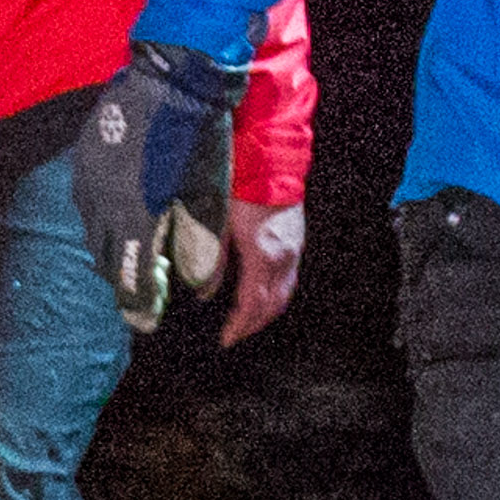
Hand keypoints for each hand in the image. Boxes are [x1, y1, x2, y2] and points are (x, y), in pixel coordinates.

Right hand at [59, 44, 246, 321]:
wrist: (176, 73)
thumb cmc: (200, 137)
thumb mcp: (209, 198)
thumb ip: (199, 246)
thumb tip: (197, 283)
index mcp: (135, 216)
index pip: (129, 279)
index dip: (138, 306)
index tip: (146, 322)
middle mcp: (102, 202)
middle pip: (107, 260)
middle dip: (126, 280)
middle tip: (147, 291)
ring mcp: (88, 178)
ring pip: (95, 231)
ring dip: (115, 249)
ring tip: (139, 253)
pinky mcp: (84, 157)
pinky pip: (88, 201)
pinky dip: (105, 218)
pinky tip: (124, 213)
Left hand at [217, 197, 308, 348]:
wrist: (270, 159)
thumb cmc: (239, 188)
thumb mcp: (217, 224)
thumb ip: (211, 260)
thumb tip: (202, 292)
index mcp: (261, 255)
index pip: (251, 303)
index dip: (239, 325)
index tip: (225, 339)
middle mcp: (283, 258)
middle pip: (272, 306)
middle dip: (253, 325)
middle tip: (234, 336)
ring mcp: (293, 251)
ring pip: (284, 295)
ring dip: (266, 314)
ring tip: (247, 323)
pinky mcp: (297, 243)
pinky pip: (289, 281)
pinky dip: (275, 297)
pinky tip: (261, 298)